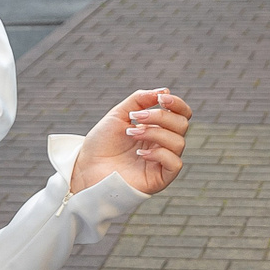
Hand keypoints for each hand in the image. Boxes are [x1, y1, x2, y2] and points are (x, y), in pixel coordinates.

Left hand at [73, 89, 192, 195]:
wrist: (87, 167)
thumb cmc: (102, 143)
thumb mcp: (119, 114)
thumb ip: (140, 100)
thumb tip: (164, 91)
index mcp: (157, 128)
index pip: (181, 114)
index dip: (177, 104)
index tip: (161, 99)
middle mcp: (162, 143)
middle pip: (182, 125)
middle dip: (160, 116)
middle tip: (136, 118)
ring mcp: (162, 161)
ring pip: (179, 142)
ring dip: (155, 133)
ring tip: (131, 133)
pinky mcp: (160, 178)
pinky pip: (175, 164)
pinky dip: (160, 154)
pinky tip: (140, 153)